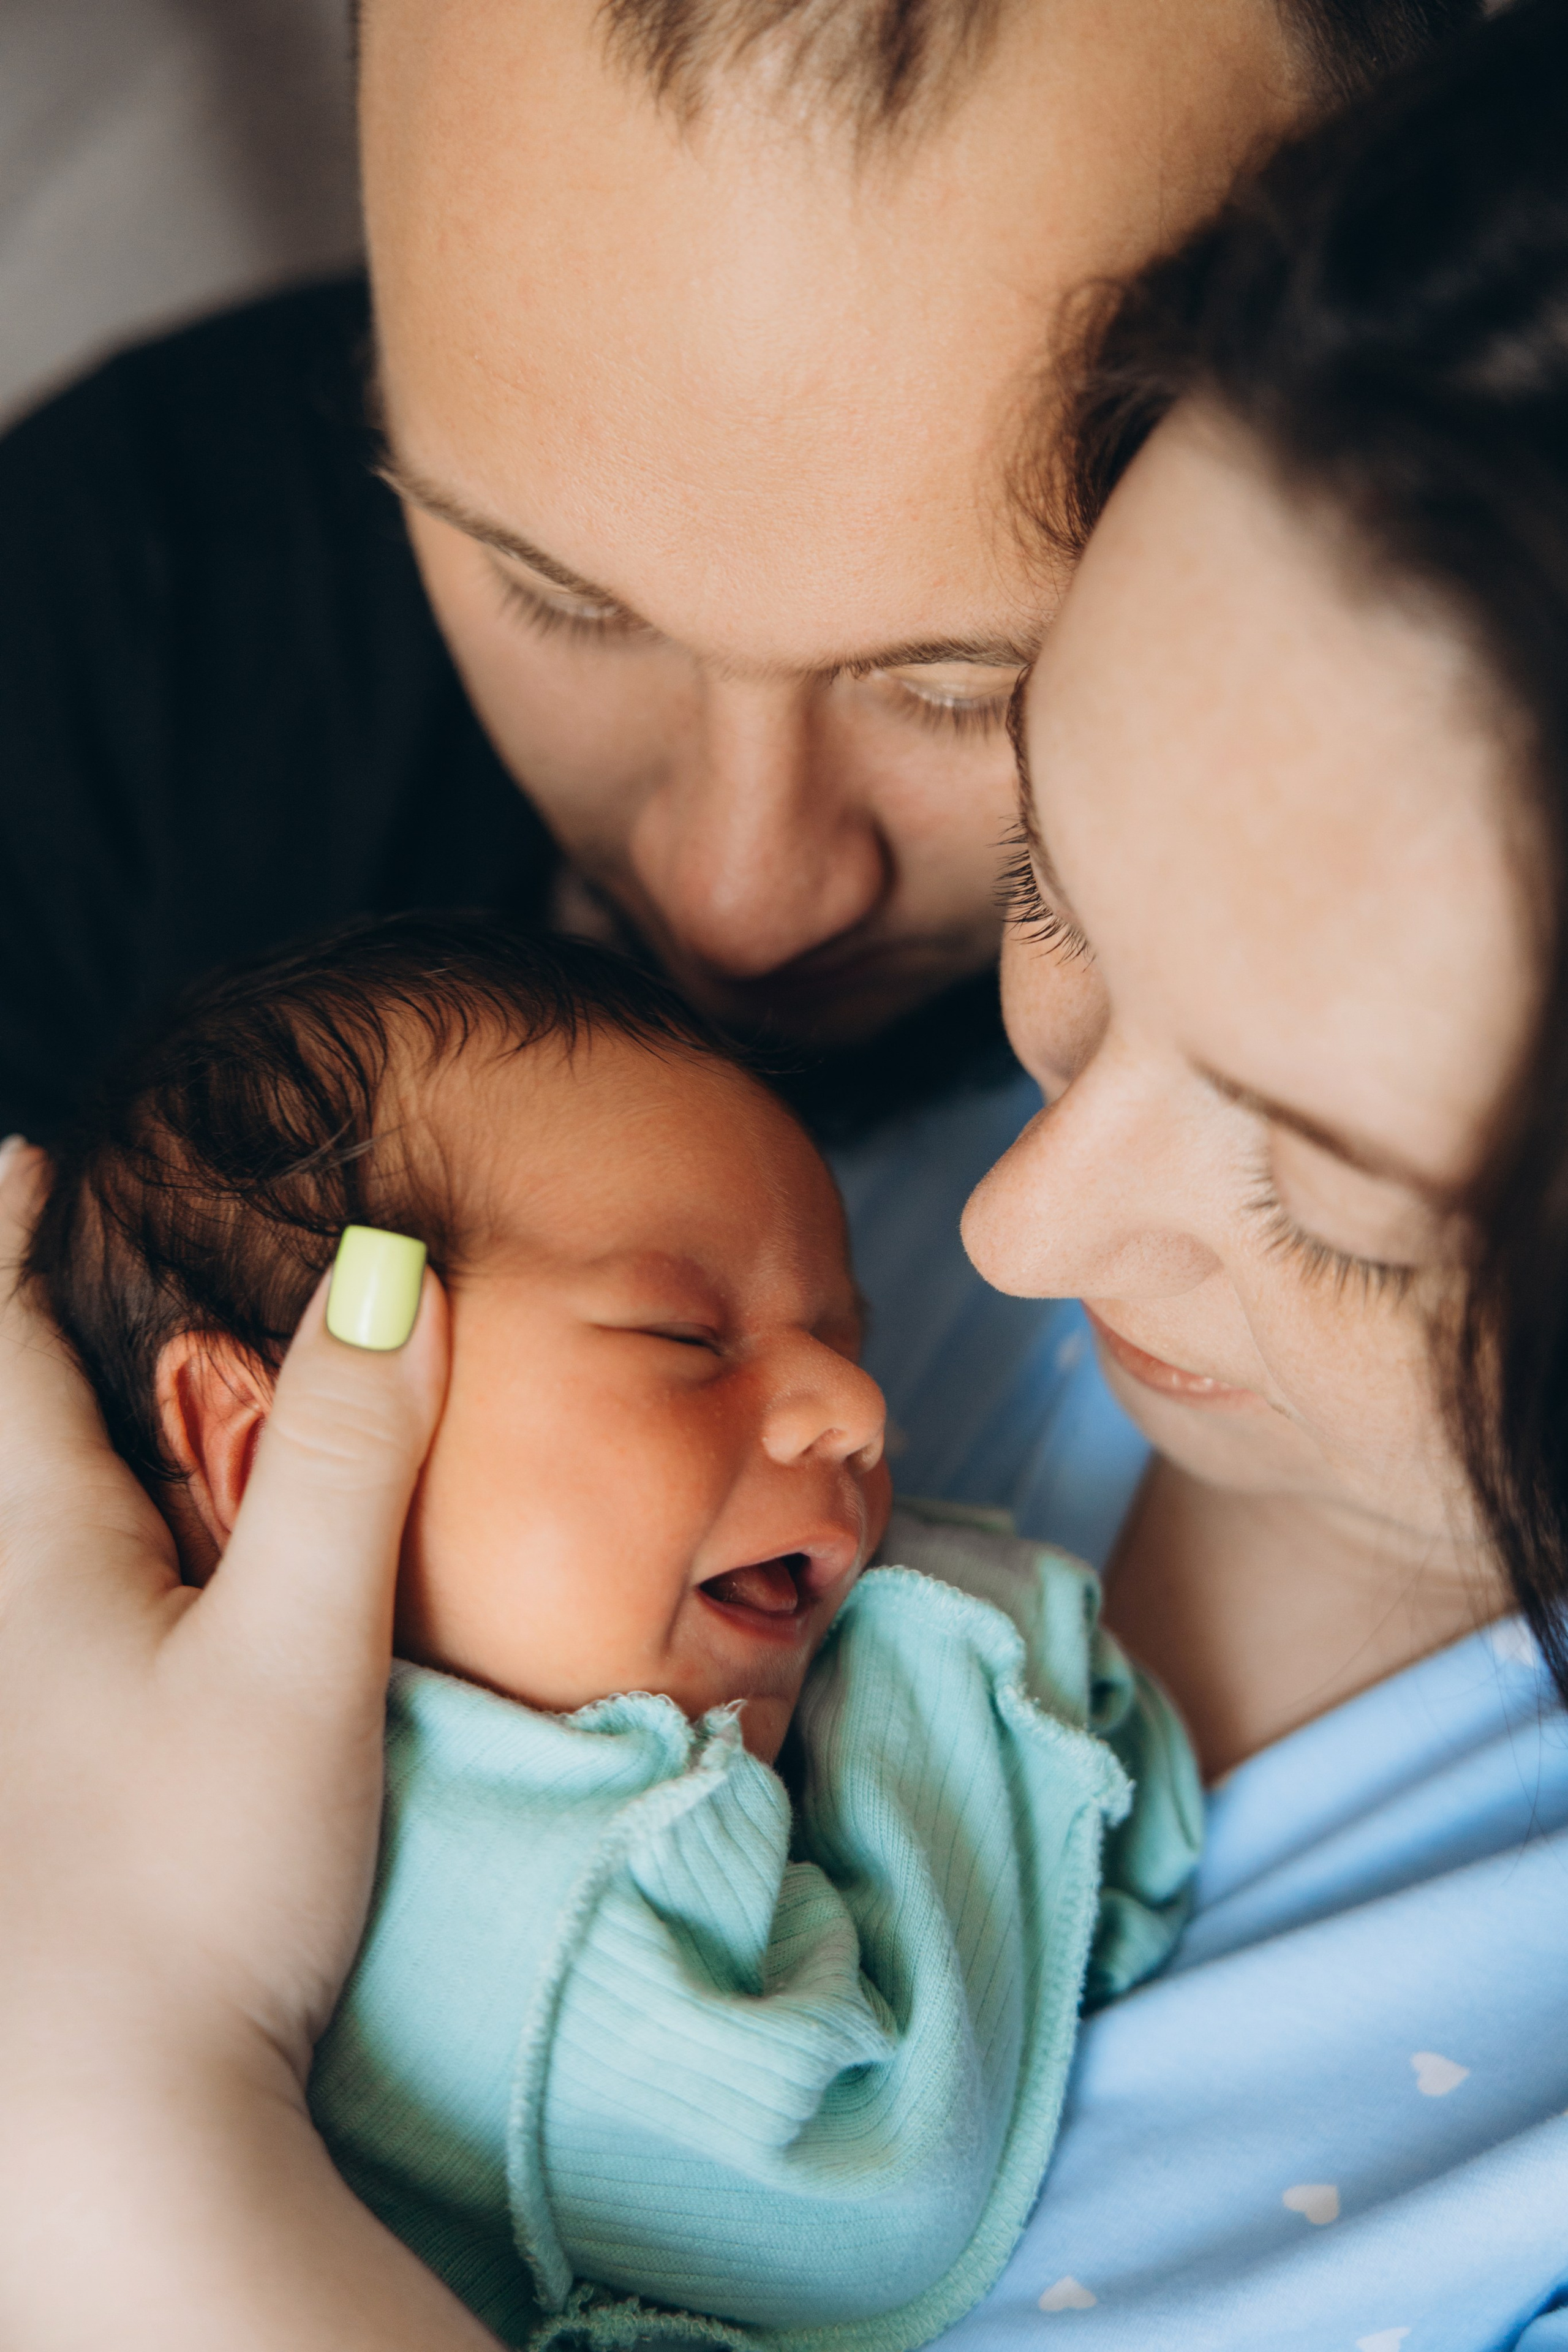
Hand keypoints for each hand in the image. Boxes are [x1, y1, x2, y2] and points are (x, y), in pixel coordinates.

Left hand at [0, 1139, 498, 2348]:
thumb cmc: (193, 1876)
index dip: (3, 1245)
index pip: (1, 1355)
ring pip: (13, 1546)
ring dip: (38, 1450)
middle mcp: (1, 1625)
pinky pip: (39, 1633)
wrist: (107, 2127)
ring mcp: (9, 1721)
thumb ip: (348, 1460)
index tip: (15, 1159)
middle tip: (31, 1261)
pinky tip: (119, 1603)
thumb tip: (392, 1271)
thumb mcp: (295, 1650)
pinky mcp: (36, 1804)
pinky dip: (69, 1565)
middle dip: (9, 1343)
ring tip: (86, 1409)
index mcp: (39, 1560)